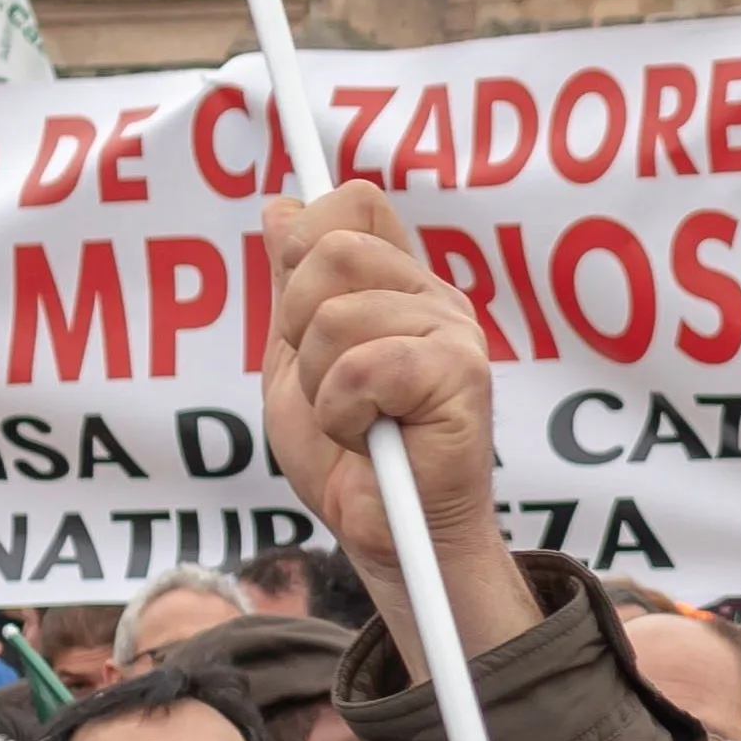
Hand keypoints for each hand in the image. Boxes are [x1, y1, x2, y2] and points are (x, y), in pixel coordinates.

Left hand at [266, 183, 534, 662]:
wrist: (385, 537)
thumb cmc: (349, 460)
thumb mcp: (297, 362)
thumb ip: (291, 286)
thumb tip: (279, 206)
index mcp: (399, 285)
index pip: (354, 202)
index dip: (309, 239)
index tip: (300, 310)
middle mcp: (434, 297)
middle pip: (335, 248)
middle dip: (298, 326)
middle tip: (329, 385)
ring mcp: (454, 333)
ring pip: (336, 314)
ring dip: (319, 383)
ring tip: (353, 420)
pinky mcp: (462, 375)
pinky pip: (362, 366)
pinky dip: (343, 413)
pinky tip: (372, 438)